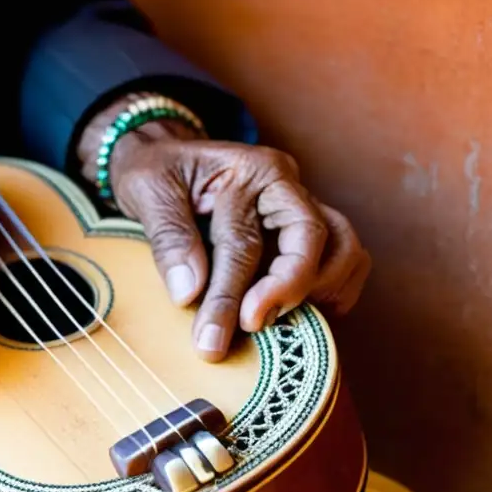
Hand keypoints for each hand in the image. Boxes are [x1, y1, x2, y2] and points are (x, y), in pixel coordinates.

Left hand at [78, 100, 370, 361]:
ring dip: (321, 291)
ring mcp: (299, 210)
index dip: (230, 294)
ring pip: (344, 248)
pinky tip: (301, 316)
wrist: (162, 157)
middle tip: (249, 328)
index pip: (247, 242)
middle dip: (283, 294)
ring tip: (277, 322)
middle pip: (310, 243)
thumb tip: (188, 293)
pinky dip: (334, 290)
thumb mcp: (146, 190)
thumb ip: (168, 237)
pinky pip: (343, 259)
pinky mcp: (300, 233)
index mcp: (252, 170)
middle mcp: (285, 188)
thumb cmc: (155, 170)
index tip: (212, 334)